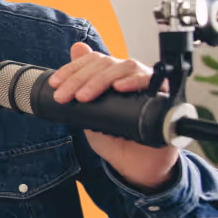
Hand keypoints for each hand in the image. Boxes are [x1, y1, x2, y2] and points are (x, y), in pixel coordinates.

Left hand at [48, 42, 178, 191]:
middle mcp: (129, 75)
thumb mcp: (88, 114)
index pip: (92, 60)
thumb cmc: (114, 138)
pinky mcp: (163, 95)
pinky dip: (134, 81)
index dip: (72, 68)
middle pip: (105, 63)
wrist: (135, 165)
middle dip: (80, 78)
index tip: (55, 84)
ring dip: (100, 80)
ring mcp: (146, 83)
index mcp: (111, 76)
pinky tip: (120, 87)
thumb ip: (80, 89)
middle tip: (65, 96)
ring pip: (125, 67)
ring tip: (84, 96)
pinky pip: (152, 80)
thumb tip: (73, 53)